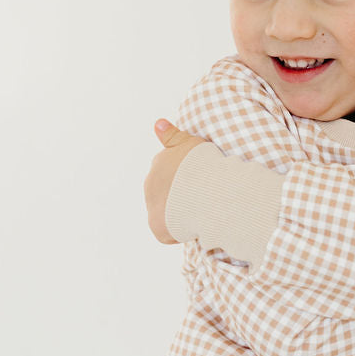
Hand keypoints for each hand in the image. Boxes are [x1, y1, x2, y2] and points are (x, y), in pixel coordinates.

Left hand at [144, 119, 209, 242]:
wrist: (203, 190)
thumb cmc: (202, 165)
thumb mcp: (189, 142)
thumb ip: (172, 135)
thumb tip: (157, 123)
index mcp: (160, 162)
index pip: (167, 171)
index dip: (183, 178)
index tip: (196, 181)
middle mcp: (151, 182)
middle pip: (166, 192)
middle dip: (180, 196)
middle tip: (203, 198)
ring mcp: (152, 204)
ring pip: (166, 211)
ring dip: (179, 213)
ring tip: (201, 213)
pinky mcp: (157, 226)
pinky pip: (168, 232)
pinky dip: (180, 232)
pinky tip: (195, 228)